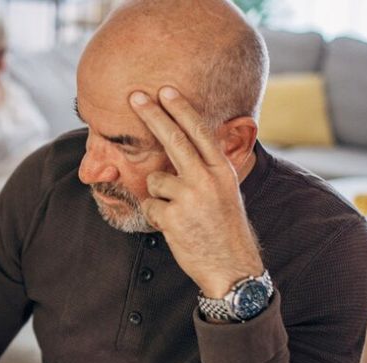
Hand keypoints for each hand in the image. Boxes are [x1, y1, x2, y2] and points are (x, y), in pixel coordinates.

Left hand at [129, 86, 263, 297]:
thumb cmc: (225, 229)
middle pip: (174, 140)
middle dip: (152, 115)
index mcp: (222, 171)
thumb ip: (206, 170)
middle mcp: (207, 179)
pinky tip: (176, 229)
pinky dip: (157, 217)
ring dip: (160, 196)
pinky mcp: (173, 218)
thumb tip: (181, 149)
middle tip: (135, 96)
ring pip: (156, 180)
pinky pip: (150, 206)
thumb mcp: (225, 192)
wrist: (232, 268)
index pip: (199, 132)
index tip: (165, 90)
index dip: (180, 110)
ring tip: (182, 215)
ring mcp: (189, 198)